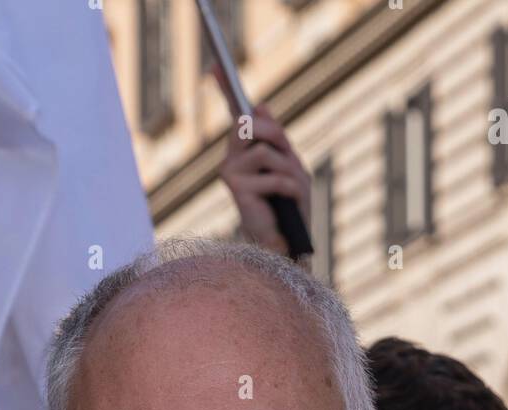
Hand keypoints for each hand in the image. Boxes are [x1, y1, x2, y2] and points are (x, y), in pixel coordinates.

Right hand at [217, 102, 311, 256]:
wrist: (284, 244)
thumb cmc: (287, 207)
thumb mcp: (288, 165)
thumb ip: (276, 139)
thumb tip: (260, 105)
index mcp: (242, 151)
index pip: (235, 116)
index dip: (225, 89)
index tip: (216, 67)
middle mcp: (231, 160)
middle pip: (249, 123)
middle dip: (275, 134)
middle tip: (288, 152)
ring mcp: (231, 175)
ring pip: (264, 150)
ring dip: (288, 168)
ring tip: (291, 189)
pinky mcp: (237, 191)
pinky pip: (273, 176)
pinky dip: (290, 188)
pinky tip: (289, 201)